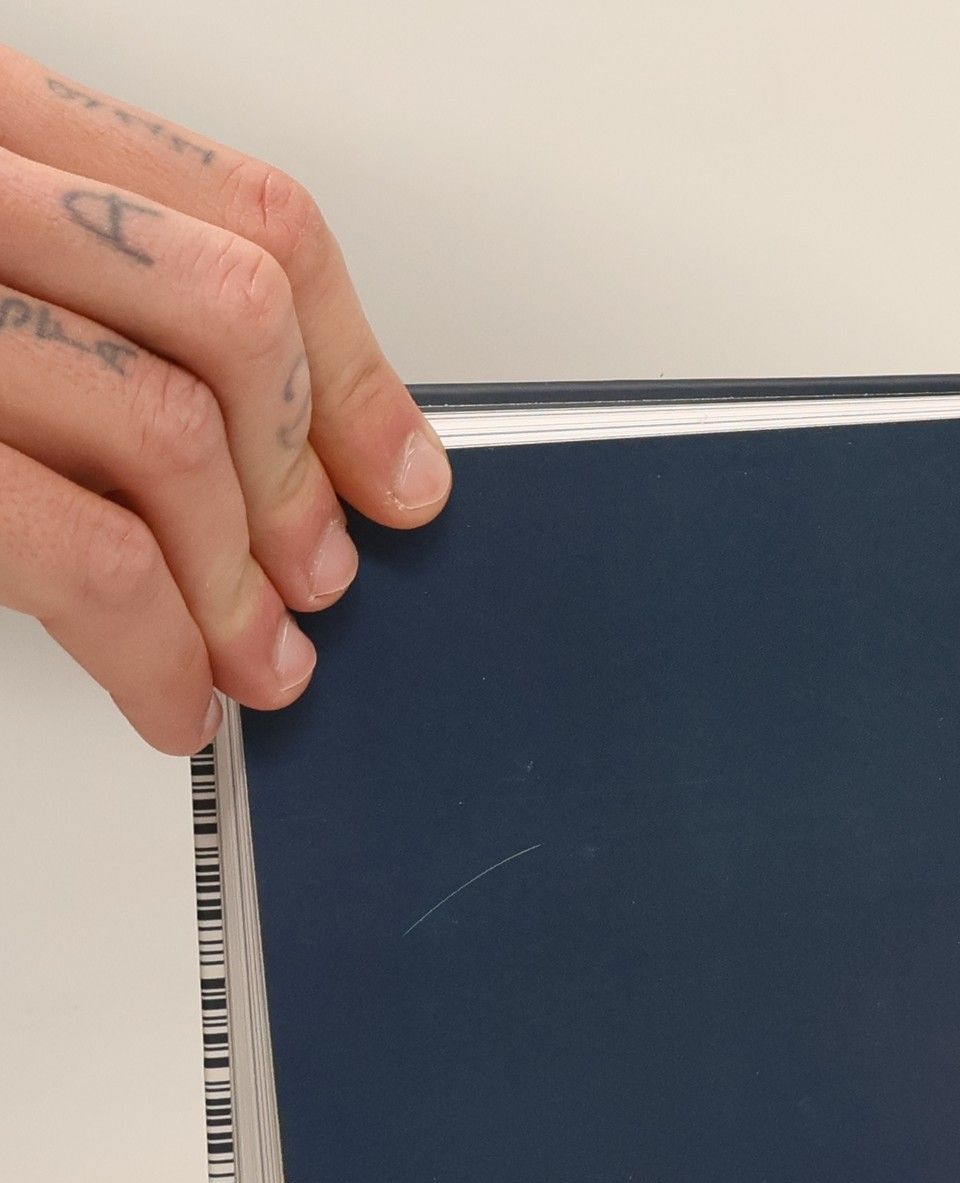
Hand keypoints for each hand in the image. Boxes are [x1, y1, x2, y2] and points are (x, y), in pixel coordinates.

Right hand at [0, 46, 448, 752]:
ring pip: (164, 430)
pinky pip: (67, 546)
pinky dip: (149, 645)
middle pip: (231, 316)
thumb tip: (270, 440)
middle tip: (313, 582)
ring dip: (236, 584)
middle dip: (300, 482)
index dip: (353, 368)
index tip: (396, 470)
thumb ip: (85, 294)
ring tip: (251, 661)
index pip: (253, 217)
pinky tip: (162, 691)